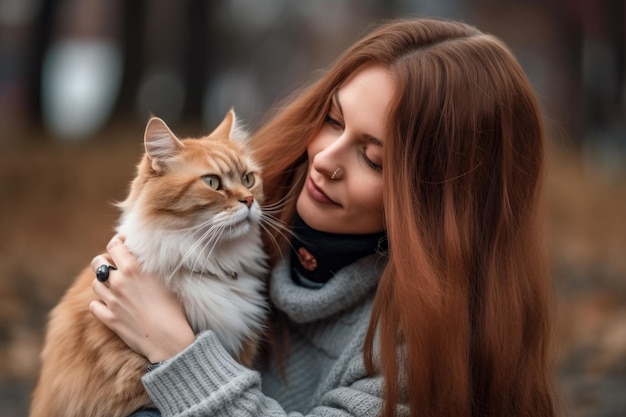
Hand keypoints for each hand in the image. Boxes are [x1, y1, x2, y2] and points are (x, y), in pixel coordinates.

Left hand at [89, 235, 194, 362]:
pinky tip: (111, 304)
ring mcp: (111, 301)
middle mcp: (119, 282)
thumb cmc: (173, 308)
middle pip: (98, 262)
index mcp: (134, 268)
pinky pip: (94, 305)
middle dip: (104, 260)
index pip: (114, 245)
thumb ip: (149, 266)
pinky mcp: (108, 318)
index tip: (123, 244)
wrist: (168, 339)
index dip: (117, 242)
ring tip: (115, 286)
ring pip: (95, 284)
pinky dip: (100, 303)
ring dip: (103, 282)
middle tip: (115, 265)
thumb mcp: (166, 280)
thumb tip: (142, 256)